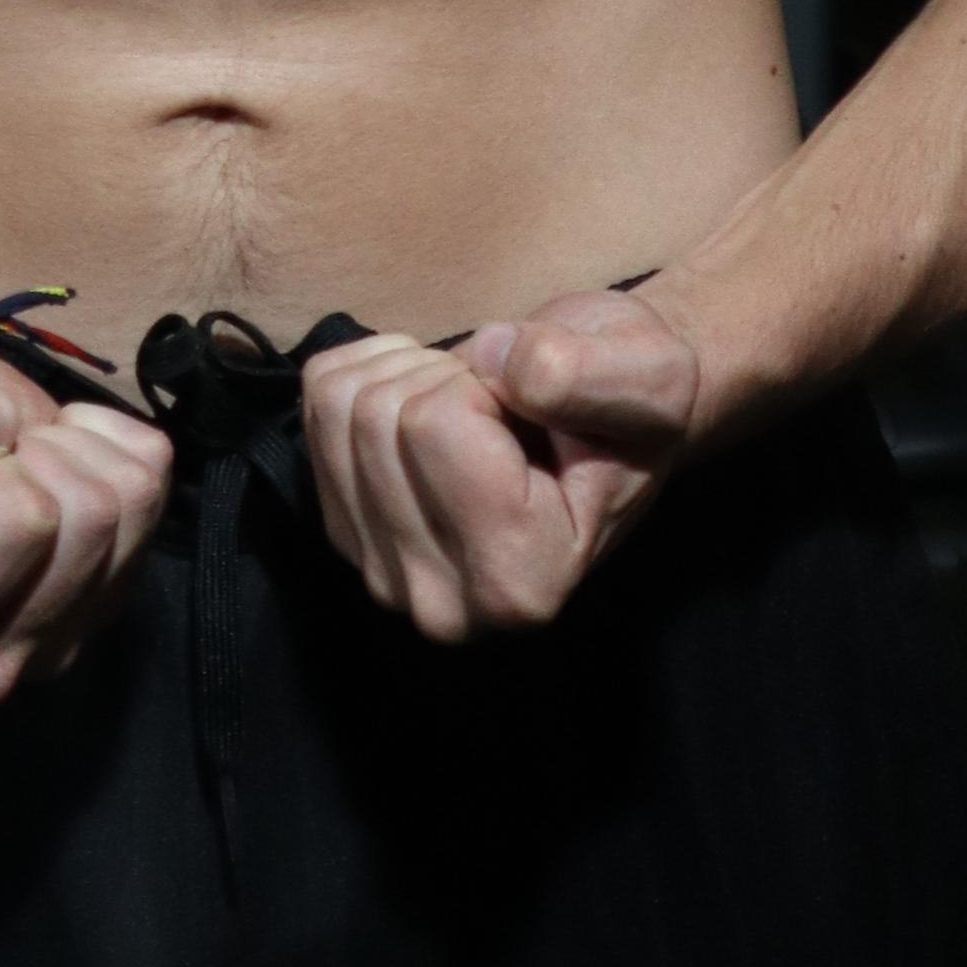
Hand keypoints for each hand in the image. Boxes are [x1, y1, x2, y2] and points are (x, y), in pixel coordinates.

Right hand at [0, 315, 176, 703]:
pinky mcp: (106, 600)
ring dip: (69, 450)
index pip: (27, 520)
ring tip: (7, 459)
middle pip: (90, 521)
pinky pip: (154, 486)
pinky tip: (45, 458)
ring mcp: (57, 640)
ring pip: (129, 507)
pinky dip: (103, 444)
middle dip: (37, 455)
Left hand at [300, 284, 704, 639]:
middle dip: (444, 375)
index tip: (532, 413)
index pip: (433, 423)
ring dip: (409, 372)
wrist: (612, 420)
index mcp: (522, 583)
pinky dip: (373, 369)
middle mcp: (444, 606)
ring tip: (473, 407)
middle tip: (503, 407)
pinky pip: (318, 401)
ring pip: (341, 406)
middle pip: (377, 417)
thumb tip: (496, 359)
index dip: (485, 383)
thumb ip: (580, 375)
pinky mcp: (346, 533)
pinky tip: (430, 399)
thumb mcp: (648, 377)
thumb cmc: (634, 405)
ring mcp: (384, 575)